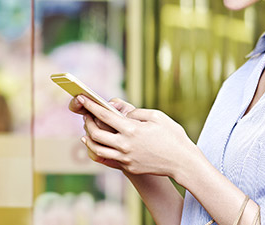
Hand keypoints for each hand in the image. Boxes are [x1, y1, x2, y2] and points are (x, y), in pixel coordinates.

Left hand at [79, 96, 196, 176]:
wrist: (182, 162)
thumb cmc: (172, 136)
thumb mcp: (157, 116)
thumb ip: (137, 113)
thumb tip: (123, 114)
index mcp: (132, 129)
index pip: (104, 115)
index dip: (90, 106)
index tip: (81, 98)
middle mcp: (125, 145)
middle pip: (95, 134)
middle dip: (87, 123)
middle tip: (85, 115)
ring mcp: (126, 158)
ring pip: (97, 149)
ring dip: (88, 139)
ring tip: (86, 132)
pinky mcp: (128, 167)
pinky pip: (108, 159)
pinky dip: (98, 152)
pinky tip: (96, 146)